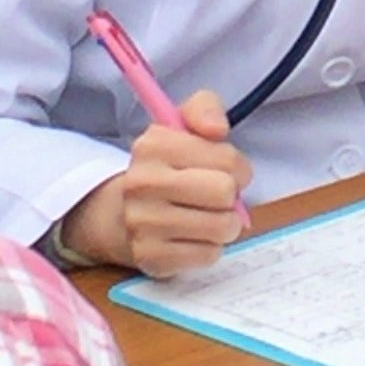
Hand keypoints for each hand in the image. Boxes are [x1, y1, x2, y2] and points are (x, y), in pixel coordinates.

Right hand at [63, 89, 251, 276]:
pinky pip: (208, 255)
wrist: (127, 212)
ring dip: (224, 222)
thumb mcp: (186, 123)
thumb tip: (216, 129)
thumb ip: (206, 109)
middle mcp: (141, 183)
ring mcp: (141, 223)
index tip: (222, 168)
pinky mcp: (150, 256)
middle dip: (231, 195)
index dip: (237, 166)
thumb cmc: (172, 165)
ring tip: (206, 215)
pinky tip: (192, 237)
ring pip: (221, 227)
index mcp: (153, 145)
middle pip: (225, 193)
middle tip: (216, 194)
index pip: (228, 160)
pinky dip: (209, 247)